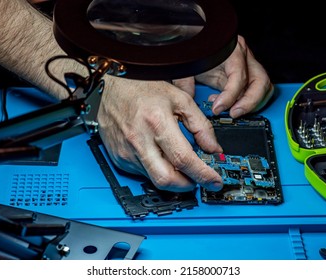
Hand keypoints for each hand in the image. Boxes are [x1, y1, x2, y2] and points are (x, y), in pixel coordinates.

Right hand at [98, 77, 223, 191]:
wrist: (111, 86)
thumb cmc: (142, 88)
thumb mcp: (180, 99)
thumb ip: (200, 126)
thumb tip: (213, 148)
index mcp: (157, 123)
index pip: (183, 159)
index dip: (202, 174)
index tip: (214, 181)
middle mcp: (139, 140)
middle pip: (166, 179)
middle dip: (187, 185)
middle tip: (197, 178)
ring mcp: (126, 152)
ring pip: (154, 179)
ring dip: (172, 176)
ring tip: (178, 161)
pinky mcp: (118, 157)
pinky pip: (141, 172)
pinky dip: (156, 169)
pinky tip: (159, 155)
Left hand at [174, 35, 272, 117]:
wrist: (192, 40)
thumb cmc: (193, 48)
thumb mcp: (187, 63)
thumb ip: (186, 80)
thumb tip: (190, 97)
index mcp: (232, 50)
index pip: (240, 76)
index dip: (230, 96)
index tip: (218, 108)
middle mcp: (244, 56)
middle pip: (260, 82)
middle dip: (249, 103)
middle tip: (233, 114)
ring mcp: (247, 65)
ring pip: (262, 88)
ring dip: (251, 104)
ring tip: (231, 112)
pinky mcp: (244, 75)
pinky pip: (254, 91)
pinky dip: (245, 102)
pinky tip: (227, 104)